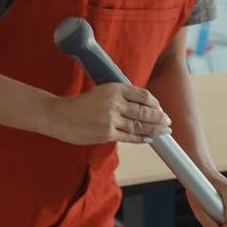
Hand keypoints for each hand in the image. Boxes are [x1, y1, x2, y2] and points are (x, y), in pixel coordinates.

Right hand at [43, 84, 170, 144]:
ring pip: (140, 125)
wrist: (58, 116)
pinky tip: (150, 138)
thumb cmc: (80, 105)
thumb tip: (142, 108)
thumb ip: (120, 98)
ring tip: (164, 131)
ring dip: (155, 129)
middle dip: (159, 118)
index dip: (155, 104)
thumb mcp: (101, 92)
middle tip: (168, 122)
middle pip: (145, 111)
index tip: (159, 108)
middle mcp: (115, 102)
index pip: (143, 95)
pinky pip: (130, 137)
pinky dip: (142, 138)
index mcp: (115, 88)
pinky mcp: (106, 133)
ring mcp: (111, 118)